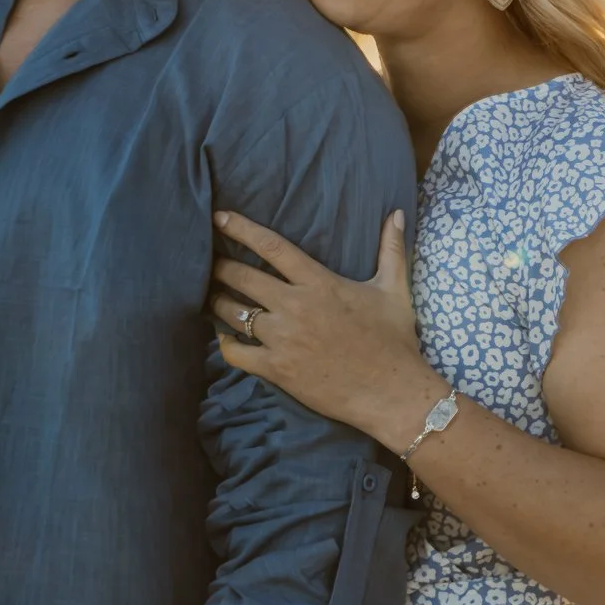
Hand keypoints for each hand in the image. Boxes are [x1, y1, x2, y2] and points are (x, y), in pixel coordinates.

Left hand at [212, 210, 441, 445]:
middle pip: (242, 277)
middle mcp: (295, 306)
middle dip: (219, 266)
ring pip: (233, 313)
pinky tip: (224, 337)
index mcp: (319, 282)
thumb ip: (391, 249)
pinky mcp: (276, 368)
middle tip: (207, 262)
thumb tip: (398, 213)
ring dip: (218, 302)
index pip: (271, 247)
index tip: (219, 218)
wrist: (391, 391)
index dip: (241, 229)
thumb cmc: (394, 339)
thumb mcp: (395, 289)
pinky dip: (225, 343)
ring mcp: (282, 338)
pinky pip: (235, 352)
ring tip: (210, 296)